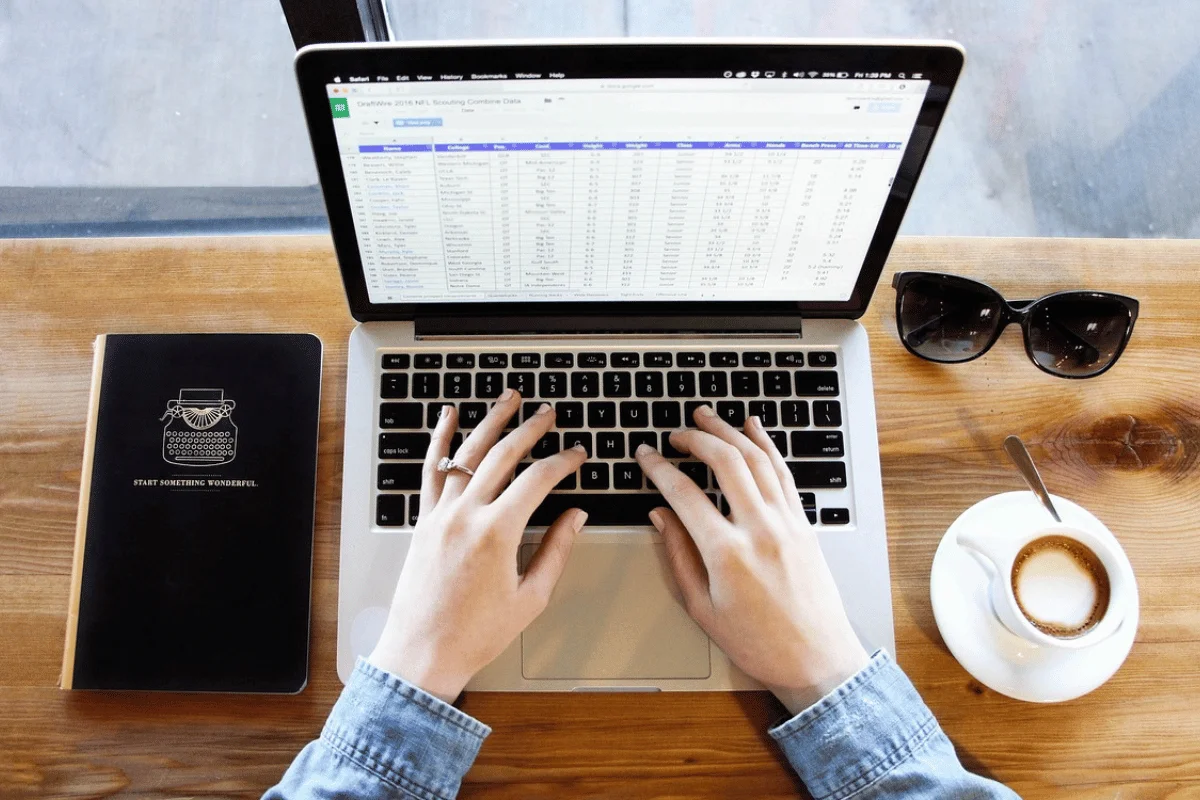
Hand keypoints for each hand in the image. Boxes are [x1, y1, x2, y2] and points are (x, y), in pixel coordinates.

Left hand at [368, 390, 587, 702]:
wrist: (423, 653)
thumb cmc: (476, 634)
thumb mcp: (530, 598)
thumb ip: (556, 551)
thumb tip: (576, 517)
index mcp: (498, 533)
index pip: (538, 480)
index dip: (563, 462)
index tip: (578, 455)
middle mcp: (466, 515)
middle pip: (503, 455)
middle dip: (531, 429)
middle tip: (549, 413)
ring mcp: (440, 515)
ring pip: (467, 453)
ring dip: (490, 421)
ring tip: (508, 399)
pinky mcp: (423, 521)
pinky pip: (431, 470)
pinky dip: (440, 439)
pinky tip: (448, 416)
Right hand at [635, 406, 868, 714]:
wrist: (817, 660)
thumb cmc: (759, 644)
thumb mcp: (702, 608)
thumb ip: (678, 556)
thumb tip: (660, 516)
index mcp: (727, 554)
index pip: (684, 494)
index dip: (659, 469)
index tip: (645, 456)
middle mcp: (760, 530)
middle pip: (725, 462)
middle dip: (695, 438)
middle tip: (675, 433)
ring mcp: (787, 523)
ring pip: (757, 459)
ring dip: (729, 432)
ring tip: (707, 416)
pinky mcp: (804, 524)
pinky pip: (783, 473)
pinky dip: (767, 445)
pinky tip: (754, 429)